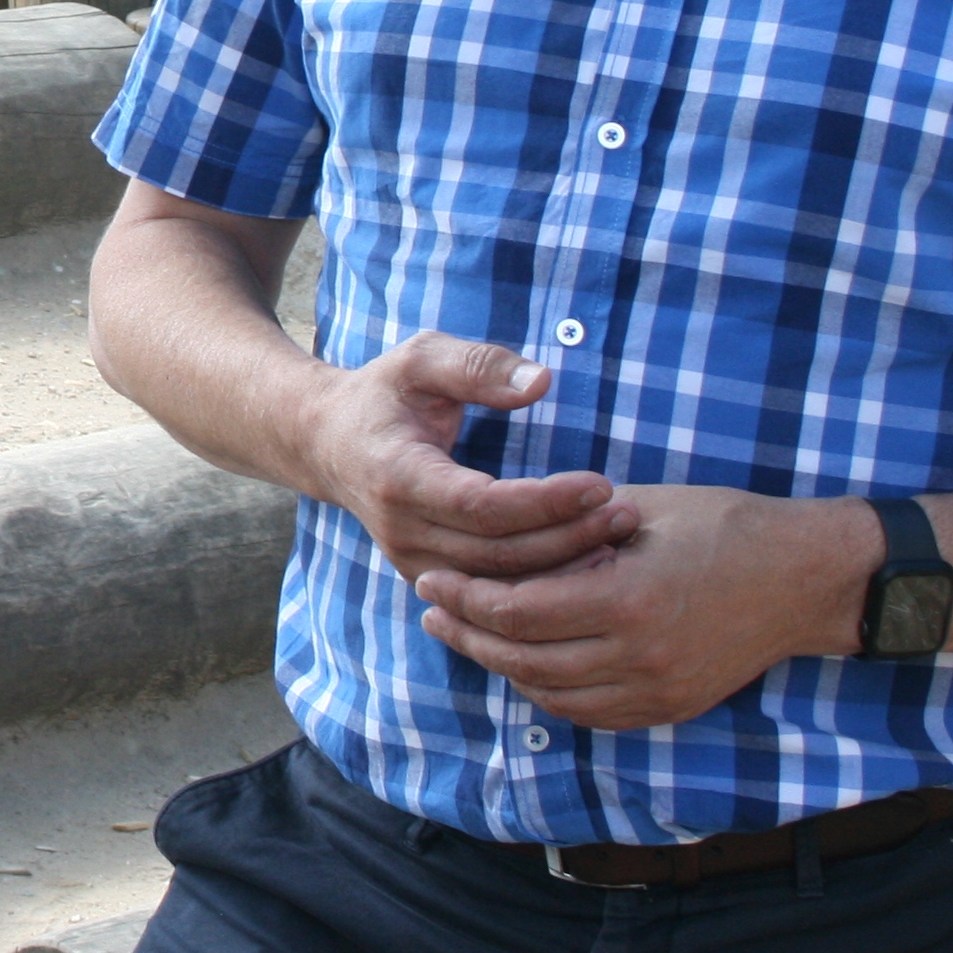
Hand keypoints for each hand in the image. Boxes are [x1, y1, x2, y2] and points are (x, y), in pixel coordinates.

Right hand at [298, 332, 634, 587]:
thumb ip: (478, 365)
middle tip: (627, 513)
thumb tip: (540, 381)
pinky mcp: (428, 578)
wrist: (326, 443)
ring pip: (498, 584)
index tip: (600, 483)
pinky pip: (490, 594)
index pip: (482, 506)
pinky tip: (585, 563)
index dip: (545, 502)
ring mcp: (411, 561)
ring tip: (618, 538)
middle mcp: (401, 531)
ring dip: (563, 567)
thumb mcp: (421, 359)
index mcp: (398, 477)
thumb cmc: (383, 394)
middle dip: (569, 537)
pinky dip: (540, 584)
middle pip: (499, 553)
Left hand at [414, 484, 876, 730]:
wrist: (806, 578)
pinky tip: (524, 664)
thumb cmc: (725, 527)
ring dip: (500, 667)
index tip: (431, 578)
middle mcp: (637, 657)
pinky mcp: (670, 708)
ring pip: (550, 694)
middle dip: (467, 634)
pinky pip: (588, 713)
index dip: (465, 598)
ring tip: (466, 636)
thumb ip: (571, 533)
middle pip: (522, 660)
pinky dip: (546, 691)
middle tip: (431, 609)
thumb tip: (503, 541)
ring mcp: (655, 691)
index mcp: (625, 600)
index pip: (516, 612)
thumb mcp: (642, 509)